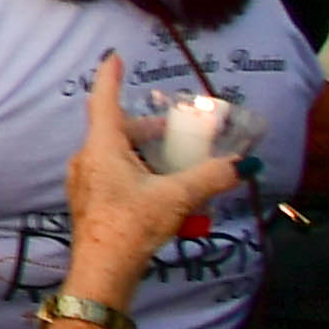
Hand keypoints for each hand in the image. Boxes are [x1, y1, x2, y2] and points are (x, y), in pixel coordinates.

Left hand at [64, 55, 244, 304]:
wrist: (102, 271)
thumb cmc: (131, 225)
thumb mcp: (177, 198)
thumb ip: (211, 178)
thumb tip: (242, 166)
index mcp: (101, 146)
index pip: (104, 101)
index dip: (109, 77)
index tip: (113, 56)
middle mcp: (87, 158)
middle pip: (119, 132)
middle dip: (149, 130)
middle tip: (178, 133)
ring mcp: (86, 182)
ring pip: (119, 156)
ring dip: (149, 156)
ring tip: (181, 167)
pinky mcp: (92, 202)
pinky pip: (117, 177)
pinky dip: (141, 176)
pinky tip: (166, 195)